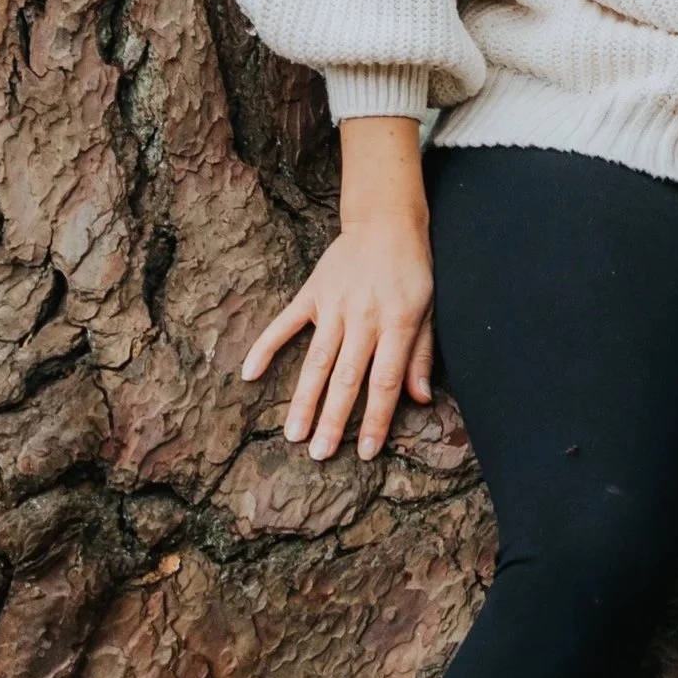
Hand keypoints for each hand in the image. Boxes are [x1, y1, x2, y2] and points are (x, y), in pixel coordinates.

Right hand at [241, 116, 434, 460]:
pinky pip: (285, 324)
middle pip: (346, 378)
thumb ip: (420, 355)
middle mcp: (363, 318)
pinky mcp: (311, 293)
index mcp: (396, 324)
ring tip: (293, 433)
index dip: (375, 419)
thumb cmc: (413, 271)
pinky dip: (266, 346)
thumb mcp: (428, 310)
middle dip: (332, 420)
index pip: (384, 381)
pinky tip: (250, 373)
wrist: (386, 222)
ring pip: (317, 360)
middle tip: (319, 455)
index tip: (364, 452)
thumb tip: (421, 399)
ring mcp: (333, 306)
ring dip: (304, 398)